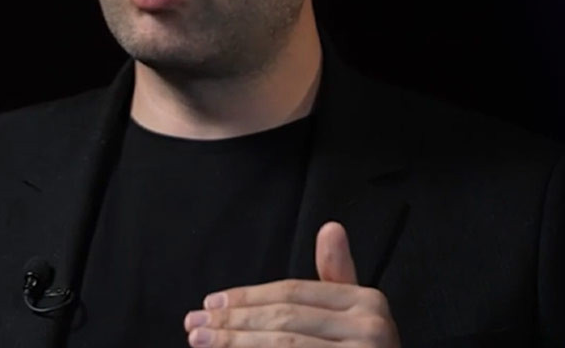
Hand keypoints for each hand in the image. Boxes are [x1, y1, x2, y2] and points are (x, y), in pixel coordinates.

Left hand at [182, 221, 399, 346]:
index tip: (210, 303)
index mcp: (368, 301)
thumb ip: (335, 274)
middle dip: (233, 320)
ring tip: (200, 340)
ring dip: (234, 342)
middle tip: (193, 323)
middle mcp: (371, 327)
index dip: (248, 296)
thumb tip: (330, 227)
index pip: (292, 293)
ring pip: (282, 345)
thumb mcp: (354, 311)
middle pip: (283, 319)